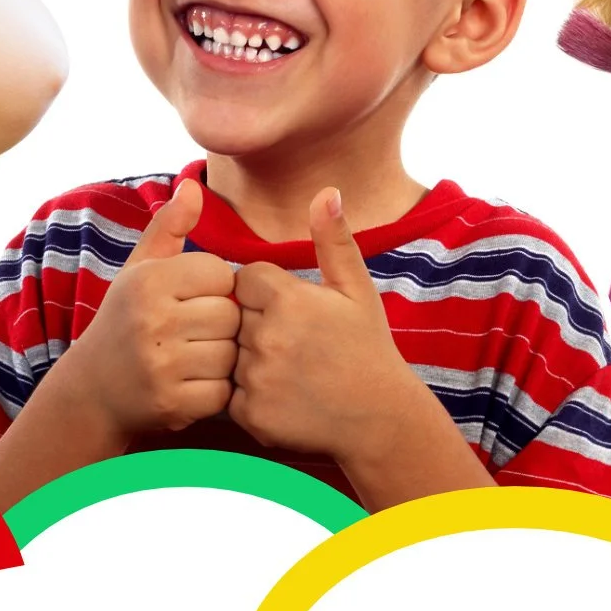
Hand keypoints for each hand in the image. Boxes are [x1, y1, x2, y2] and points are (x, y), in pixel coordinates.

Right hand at [58, 179, 238, 435]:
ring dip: (221, 360)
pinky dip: (214, 392)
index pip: (221, 273)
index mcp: (148, 280)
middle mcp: (152, 319)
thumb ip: (169, 227)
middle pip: (230, 314)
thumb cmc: (124, 320)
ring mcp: (161, 364)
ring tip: (194, 358)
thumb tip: (194, 185)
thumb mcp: (139, 270)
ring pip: (231, 354)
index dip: (214, 288)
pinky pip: (223, 392)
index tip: (192, 300)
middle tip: (195, 333)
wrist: (92, 390)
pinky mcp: (172, 403)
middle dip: (221, 325)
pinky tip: (192, 384)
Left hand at [229, 188, 428, 459]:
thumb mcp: (357, 290)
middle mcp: (266, 336)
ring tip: (291, 371)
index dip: (267, 294)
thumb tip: (327, 191)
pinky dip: (250, 396)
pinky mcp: (252, 414)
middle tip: (296, 346)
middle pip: (235, 317)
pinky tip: (283, 396)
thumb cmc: (368, 348)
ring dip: (250, 361)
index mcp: (287, 299)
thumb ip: (333, 240)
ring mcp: (257, 377)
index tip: (294, 312)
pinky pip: (231, 396)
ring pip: (231, 356)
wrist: (379, 418)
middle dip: (256, 327)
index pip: (245, 280)